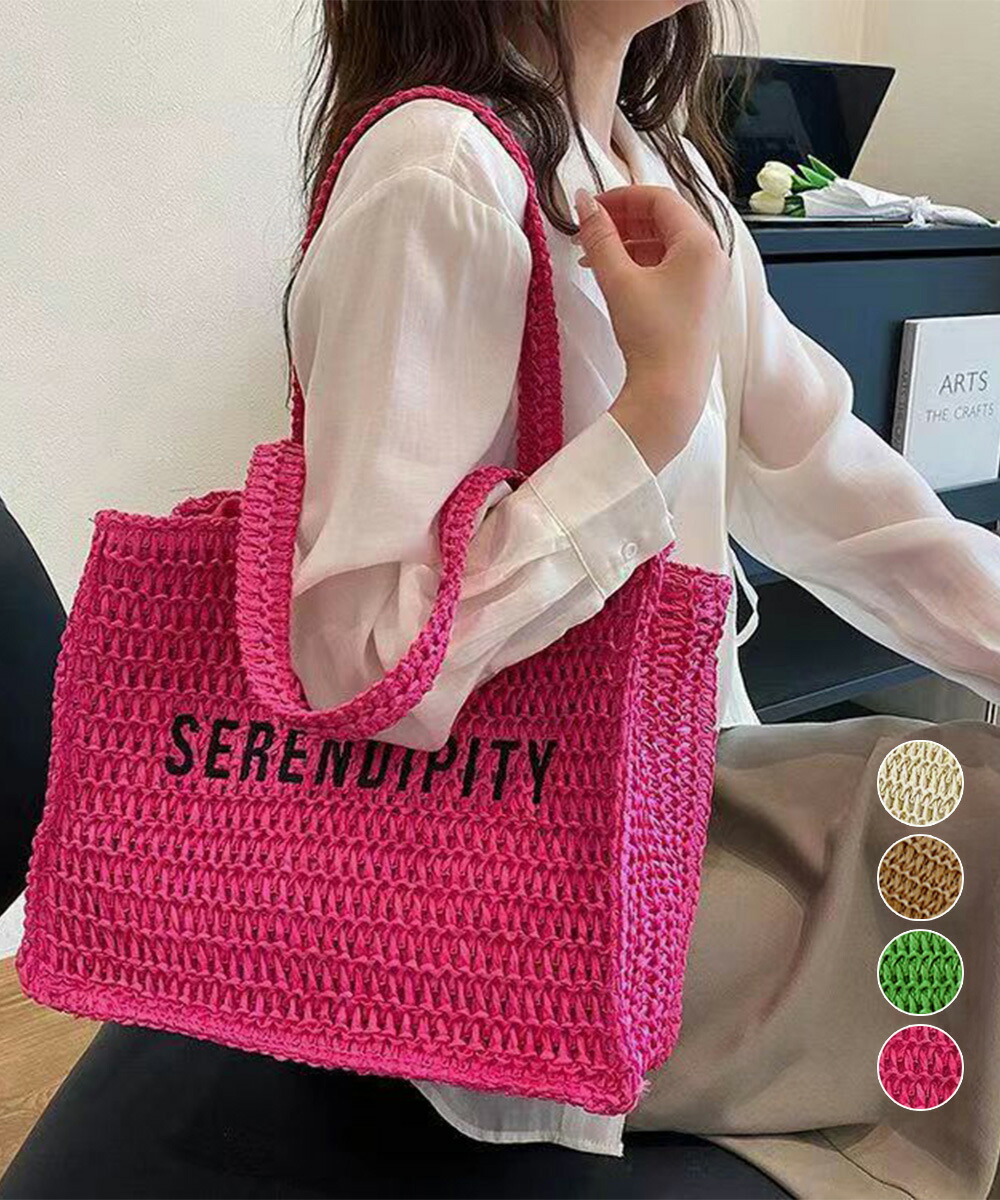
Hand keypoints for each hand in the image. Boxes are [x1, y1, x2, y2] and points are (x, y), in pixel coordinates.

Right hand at [574, 184, 731, 473]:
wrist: (670, 392)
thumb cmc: (651, 335)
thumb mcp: (619, 280)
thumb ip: (599, 236)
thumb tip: (583, 202)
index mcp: (700, 242)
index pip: (660, 199)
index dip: (621, 197)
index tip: (590, 207)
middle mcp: (712, 257)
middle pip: (665, 220)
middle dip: (624, 220)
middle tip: (589, 229)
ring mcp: (708, 281)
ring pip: (666, 244)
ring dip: (629, 242)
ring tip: (594, 255)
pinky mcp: (699, 302)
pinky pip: (671, 268)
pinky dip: (642, 263)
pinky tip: (614, 275)